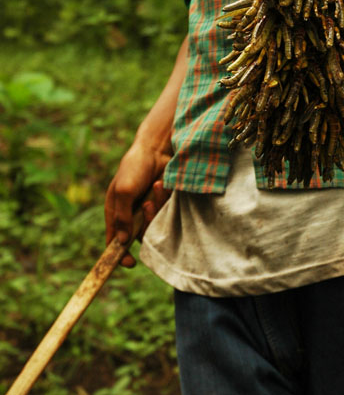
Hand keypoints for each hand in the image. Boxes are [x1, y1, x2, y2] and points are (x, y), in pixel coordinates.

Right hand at [104, 140, 170, 267]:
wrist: (157, 148)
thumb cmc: (135, 167)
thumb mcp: (124, 191)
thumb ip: (122, 217)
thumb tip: (121, 242)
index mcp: (114, 211)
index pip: (113, 241)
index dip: (118, 254)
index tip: (129, 263)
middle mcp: (129, 213)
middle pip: (136, 236)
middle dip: (144, 225)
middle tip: (147, 206)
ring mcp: (145, 208)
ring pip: (152, 226)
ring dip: (155, 209)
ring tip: (154, 188)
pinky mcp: (160, 203)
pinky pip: (163, 213)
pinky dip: (163, 200)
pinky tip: (160, 183)